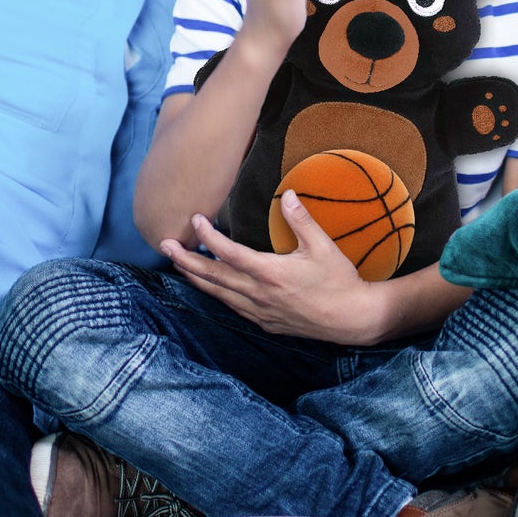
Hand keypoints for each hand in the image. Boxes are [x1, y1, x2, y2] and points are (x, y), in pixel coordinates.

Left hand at [159, 190, 383, 345]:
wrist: (353, 319)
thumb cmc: (340, 281)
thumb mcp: (323, 247)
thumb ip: (301, 220)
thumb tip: (287, 194)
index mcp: (271, 273)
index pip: (229, 253)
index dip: (208, 236)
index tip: (195, 219)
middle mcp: (260, 295)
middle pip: (213, 276)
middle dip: (186, 260)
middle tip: (164, 245)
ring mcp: (260, 311)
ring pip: (218, 294)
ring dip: (196, 277)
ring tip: (179, 263)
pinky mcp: (266, 322)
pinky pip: (232, 307)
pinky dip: (216, 293)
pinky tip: (210, 286)